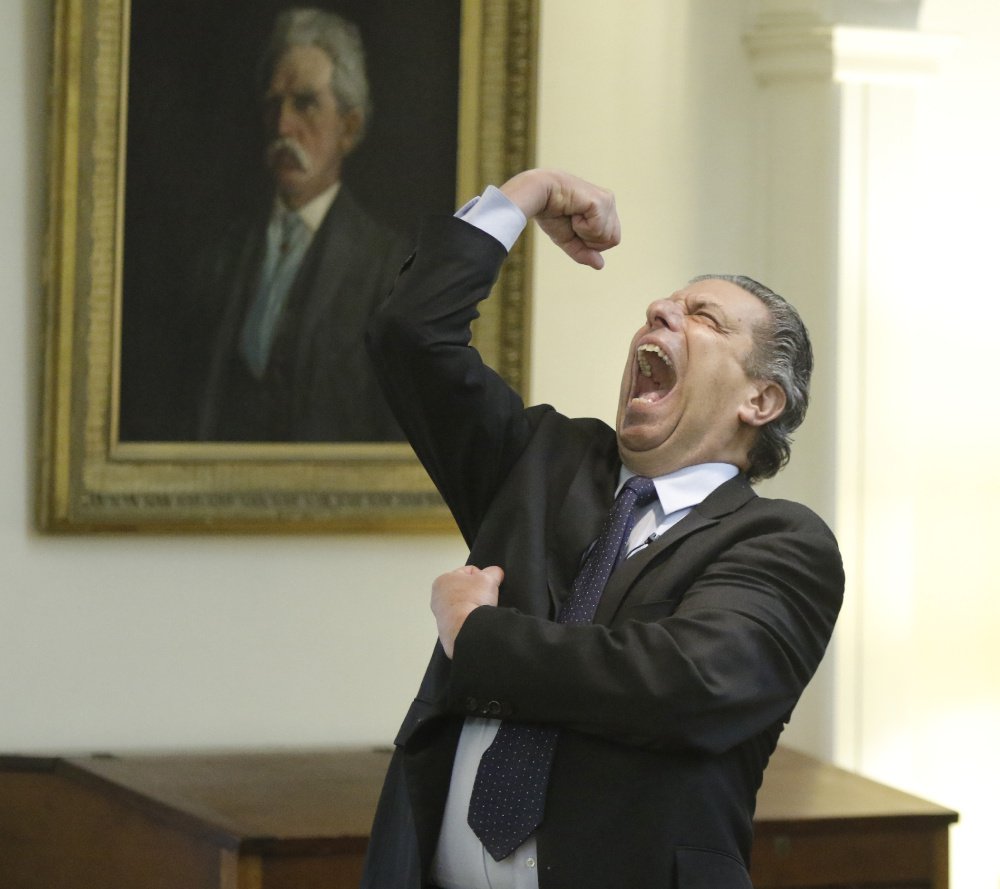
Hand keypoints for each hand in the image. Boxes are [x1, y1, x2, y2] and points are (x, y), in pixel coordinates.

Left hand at [430, 564, 503, 658]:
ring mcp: (441, 615)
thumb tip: (496, 574)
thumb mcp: (489, 577)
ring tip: (482, 610)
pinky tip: (477, 620)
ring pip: (464, 605)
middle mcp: (438, 597)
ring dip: (474, 607)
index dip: (482, 576)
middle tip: (486, 598)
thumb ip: (494, 571)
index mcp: (443, 580)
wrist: (467, 629)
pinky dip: (471, 620)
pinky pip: (464, 620)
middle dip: (477, 593)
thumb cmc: (473, 600)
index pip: (468, 571)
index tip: (488, 586)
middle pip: (466, 589)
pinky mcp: (448, 629)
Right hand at [500, 169, 620, 268]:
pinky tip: (573, 212)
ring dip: (584, 232)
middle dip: (589, 240)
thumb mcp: (568, 240)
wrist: (539, 195)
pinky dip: (582, 227)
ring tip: (572, 215)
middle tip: (573, 222)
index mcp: (604, 210)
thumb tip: (601, 265)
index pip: (611, 240)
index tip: (574, 227)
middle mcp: (609, 202)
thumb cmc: (551, 213)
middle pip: (612, 240)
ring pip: (606, 236)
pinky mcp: (602, 201)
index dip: (591, 243)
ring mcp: (607, 200)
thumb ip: (584, 253)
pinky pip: (598, 230)